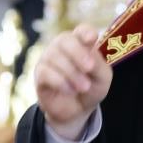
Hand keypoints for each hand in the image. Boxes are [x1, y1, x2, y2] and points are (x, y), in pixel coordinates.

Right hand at [34, 25, 112, 139]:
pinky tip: (70, 91)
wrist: (77, 111)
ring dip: (72, 73)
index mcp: (80, 43)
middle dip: (78, 53)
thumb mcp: (102, 78)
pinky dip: (60, 81)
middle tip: (89, 68)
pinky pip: (46, 72)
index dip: (85, 32)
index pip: (81, 31)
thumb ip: (98, 63)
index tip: (91, 39)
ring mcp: (48, 59)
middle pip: (64, 39)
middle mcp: (62, 47)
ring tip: (84, 87)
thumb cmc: (91, 89)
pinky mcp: (40, 74)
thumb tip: (89, 51)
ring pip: (54, 56)